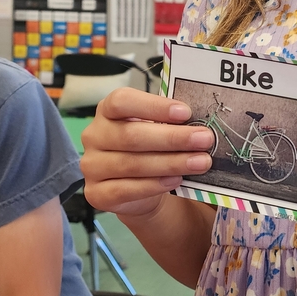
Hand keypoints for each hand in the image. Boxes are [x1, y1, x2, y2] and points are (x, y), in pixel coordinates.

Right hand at [81, 88, 213, 218]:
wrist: (137, 188)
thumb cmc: (149, 148)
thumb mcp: (156, 128)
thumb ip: (170, 123)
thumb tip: (199, 124)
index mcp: (107, 111)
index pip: (122, 101)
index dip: (153, 106)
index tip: (185, 112)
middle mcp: (94, 136)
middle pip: (131, 135)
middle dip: (173, 138)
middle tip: (204, 139)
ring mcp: (92, 166)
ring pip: (132, 164)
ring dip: (171, 163)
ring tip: (200, 162)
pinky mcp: (97, 194)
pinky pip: (126, 190)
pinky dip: (154, 185)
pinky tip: (176, 180)